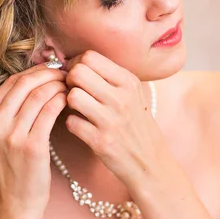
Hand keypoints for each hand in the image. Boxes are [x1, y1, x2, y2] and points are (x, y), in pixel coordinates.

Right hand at [0, 64, 67, 215]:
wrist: (16, 202)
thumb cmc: (13, 166)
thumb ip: (9, 108)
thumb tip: (36, 76)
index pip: (11, 81)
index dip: (35, 71)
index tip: (52, 70)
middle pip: (25, 83)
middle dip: (49, 74)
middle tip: (66, 74)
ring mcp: (10, 136)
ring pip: (39, 95)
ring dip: (58, 86)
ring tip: (70, 87)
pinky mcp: (31, 147)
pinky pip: (50, 111)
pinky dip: (62, 101)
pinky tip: (69, 101)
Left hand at [63, 50, 166, 189]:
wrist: (150, 161)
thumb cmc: (136, 124)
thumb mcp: (133, 94)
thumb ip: (109, 76)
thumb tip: (77, 62)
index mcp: (128, 82)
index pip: (90, 57)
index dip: (77, 64)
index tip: (78, 76)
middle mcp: (121, 98)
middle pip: (78, 72)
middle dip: (70, 81)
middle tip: (74, 91)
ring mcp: (111, 120)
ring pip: (72, 96)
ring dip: (69, 103)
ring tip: (78, 109)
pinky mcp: (101, 141)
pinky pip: (71, 122)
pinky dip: (72, 124)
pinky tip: (82, 126)